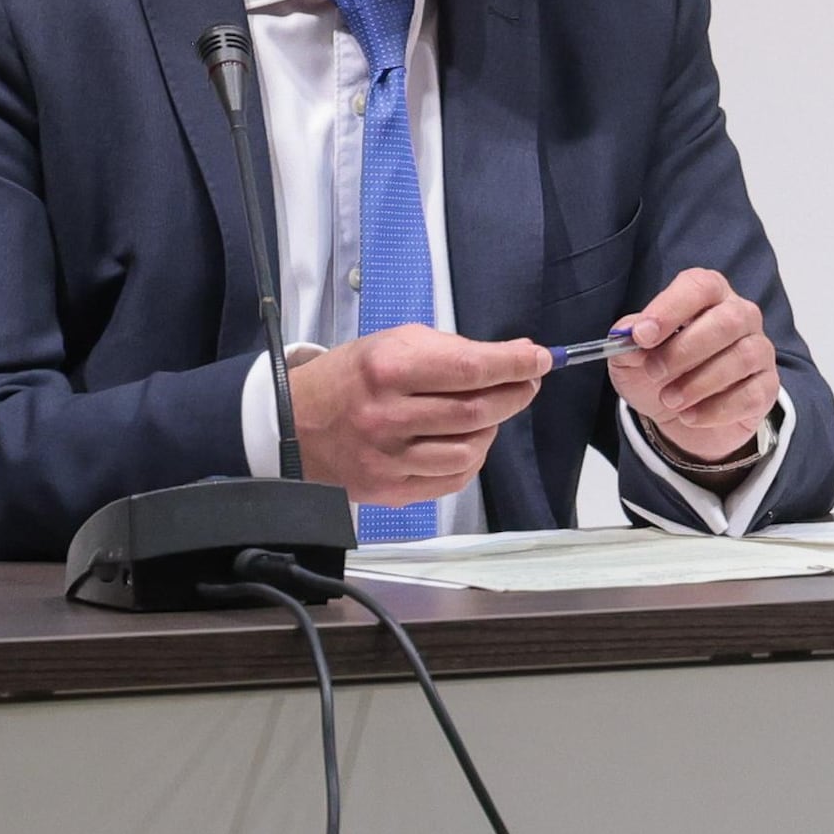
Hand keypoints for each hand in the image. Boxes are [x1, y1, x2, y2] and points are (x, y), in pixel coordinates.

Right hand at [290, 325, 548, 506]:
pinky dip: (472, 457)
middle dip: (515, 394)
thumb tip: (521, 353)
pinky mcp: (390, 489)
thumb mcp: (393, 344)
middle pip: (478, 411)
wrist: (291, 426)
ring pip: (472, 448)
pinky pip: (454, 478)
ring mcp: (388, 458)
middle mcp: (387, 416)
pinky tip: (465, 439)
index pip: (469, 369)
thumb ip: (456, 349)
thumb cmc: (350, 379)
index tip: (541, 358)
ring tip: (485, 411)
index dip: (515, 365)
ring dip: (492, 427)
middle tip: (525, 382)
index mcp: (387, 370)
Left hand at [605, 267, 785, 469]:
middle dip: (685, 349)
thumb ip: (627, 343)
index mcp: (708, 296)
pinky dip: (716, 409)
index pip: (700, 286)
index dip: (671, 308)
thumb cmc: (660, 374)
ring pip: (742, 357)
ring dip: (699, 382)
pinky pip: (751, 394)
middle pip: (727, 320)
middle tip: (654, 372)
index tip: (642, 335)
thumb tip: (625, 335)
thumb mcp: (632, 358)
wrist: (681, 416)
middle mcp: (741, 316)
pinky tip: (690, 416)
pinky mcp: (766, 387)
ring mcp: (759, 351)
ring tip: (669, 400)